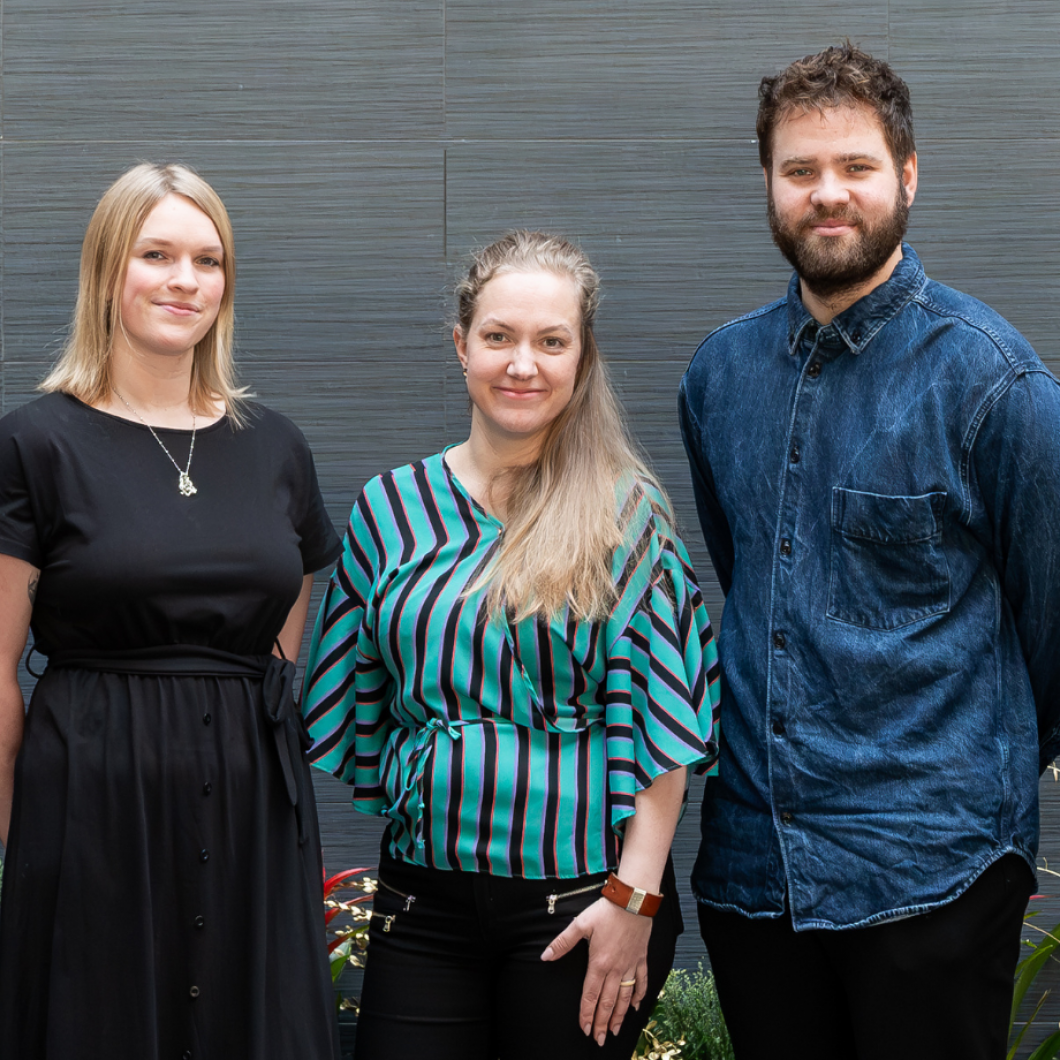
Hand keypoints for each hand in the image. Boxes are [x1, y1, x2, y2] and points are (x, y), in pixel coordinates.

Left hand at [541, 896, 651, 1045]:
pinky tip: (635, 1007)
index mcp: (598, 963)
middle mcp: (615, 969)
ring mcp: (629, 965)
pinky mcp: (640, 958)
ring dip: (619, 1016)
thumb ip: (562, 943)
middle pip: (607, 1001)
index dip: (586, 1014)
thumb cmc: (606, 911)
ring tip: (614, 1030)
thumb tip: (545, 956)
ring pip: (624, 997)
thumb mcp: (580, 924)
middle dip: (601, 1022)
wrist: (633, 901)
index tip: (584, 1028)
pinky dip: (639, 996)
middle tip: (598, 1039)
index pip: (590, 995)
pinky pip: (642, 982)